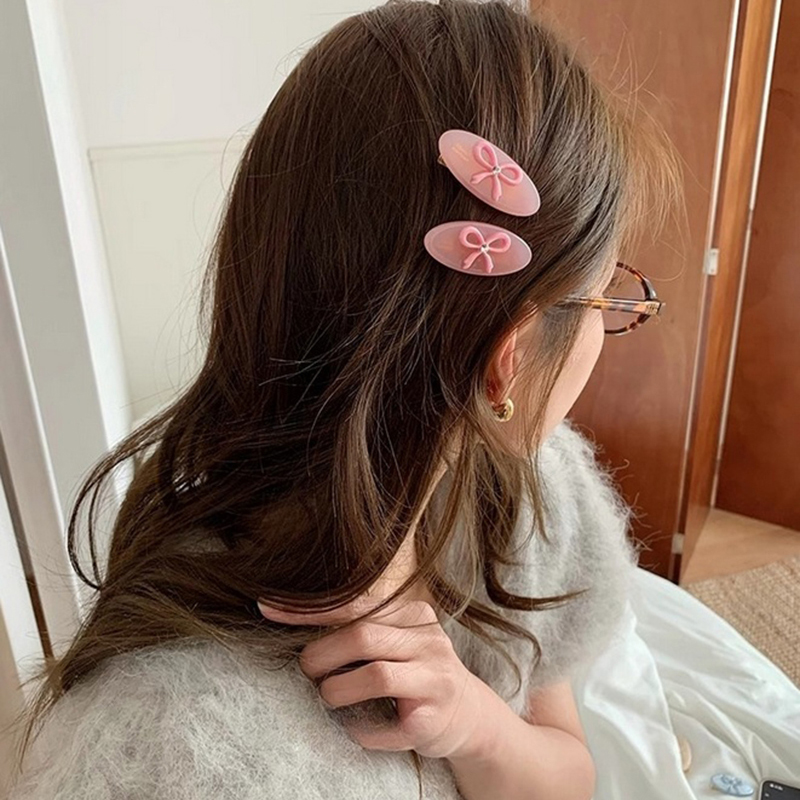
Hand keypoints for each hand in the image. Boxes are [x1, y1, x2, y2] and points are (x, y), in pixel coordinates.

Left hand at [256, 592, 492, 758]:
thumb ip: (361, 626)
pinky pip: (383, 726)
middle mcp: (429, 640)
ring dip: (337, 690)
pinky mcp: (432, 719)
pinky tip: (354, 726)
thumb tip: (293, 616)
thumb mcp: (397, 640)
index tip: (268, 609)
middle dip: (322, 654)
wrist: (468, 715)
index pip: (357, 603)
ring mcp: (435, 679)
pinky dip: (358, 729)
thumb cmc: (416, 672)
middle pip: (363, 635)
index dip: (310, 609)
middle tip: (306, 669)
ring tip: (328, 696)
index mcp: (415, 614)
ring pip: (376, 675)